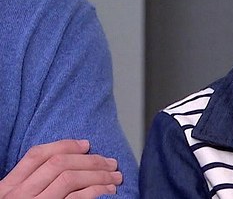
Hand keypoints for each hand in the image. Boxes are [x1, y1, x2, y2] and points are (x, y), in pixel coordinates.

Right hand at [0, 139, 121, 198]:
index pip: (36, 155)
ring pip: (70, 178)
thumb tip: (74, 164)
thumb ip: (35, 184)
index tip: (86, 144)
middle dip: (90, 159)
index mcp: (8, 188)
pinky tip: (108, 192)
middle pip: (59, 163)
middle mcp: (18, 196)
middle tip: (111, 162)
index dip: (64, 145)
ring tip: (115, 178)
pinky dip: (98, 190)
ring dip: (99, 174)